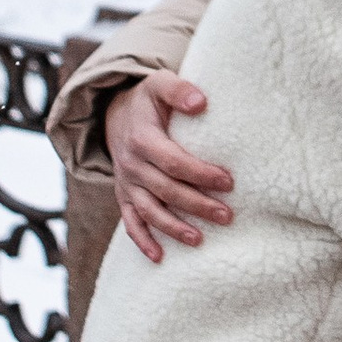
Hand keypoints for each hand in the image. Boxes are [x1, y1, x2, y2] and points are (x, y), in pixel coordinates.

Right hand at [109, 70, 235, 262]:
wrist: (113, 113)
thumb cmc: (147, 101)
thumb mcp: (159, 84)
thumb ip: (180, 90)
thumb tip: (201, 103)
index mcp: (143, 139)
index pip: (174, 161)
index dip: (200, 173)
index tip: (228, 181)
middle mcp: (132, 164)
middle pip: (166, 190)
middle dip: (197, 205)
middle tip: (227, 216)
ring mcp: (126, 183)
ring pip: (150, 211)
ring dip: (173, 228)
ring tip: (199, 240)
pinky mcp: (124, 195)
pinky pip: (130, 222)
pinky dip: (142, 241)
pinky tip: (159, 258)